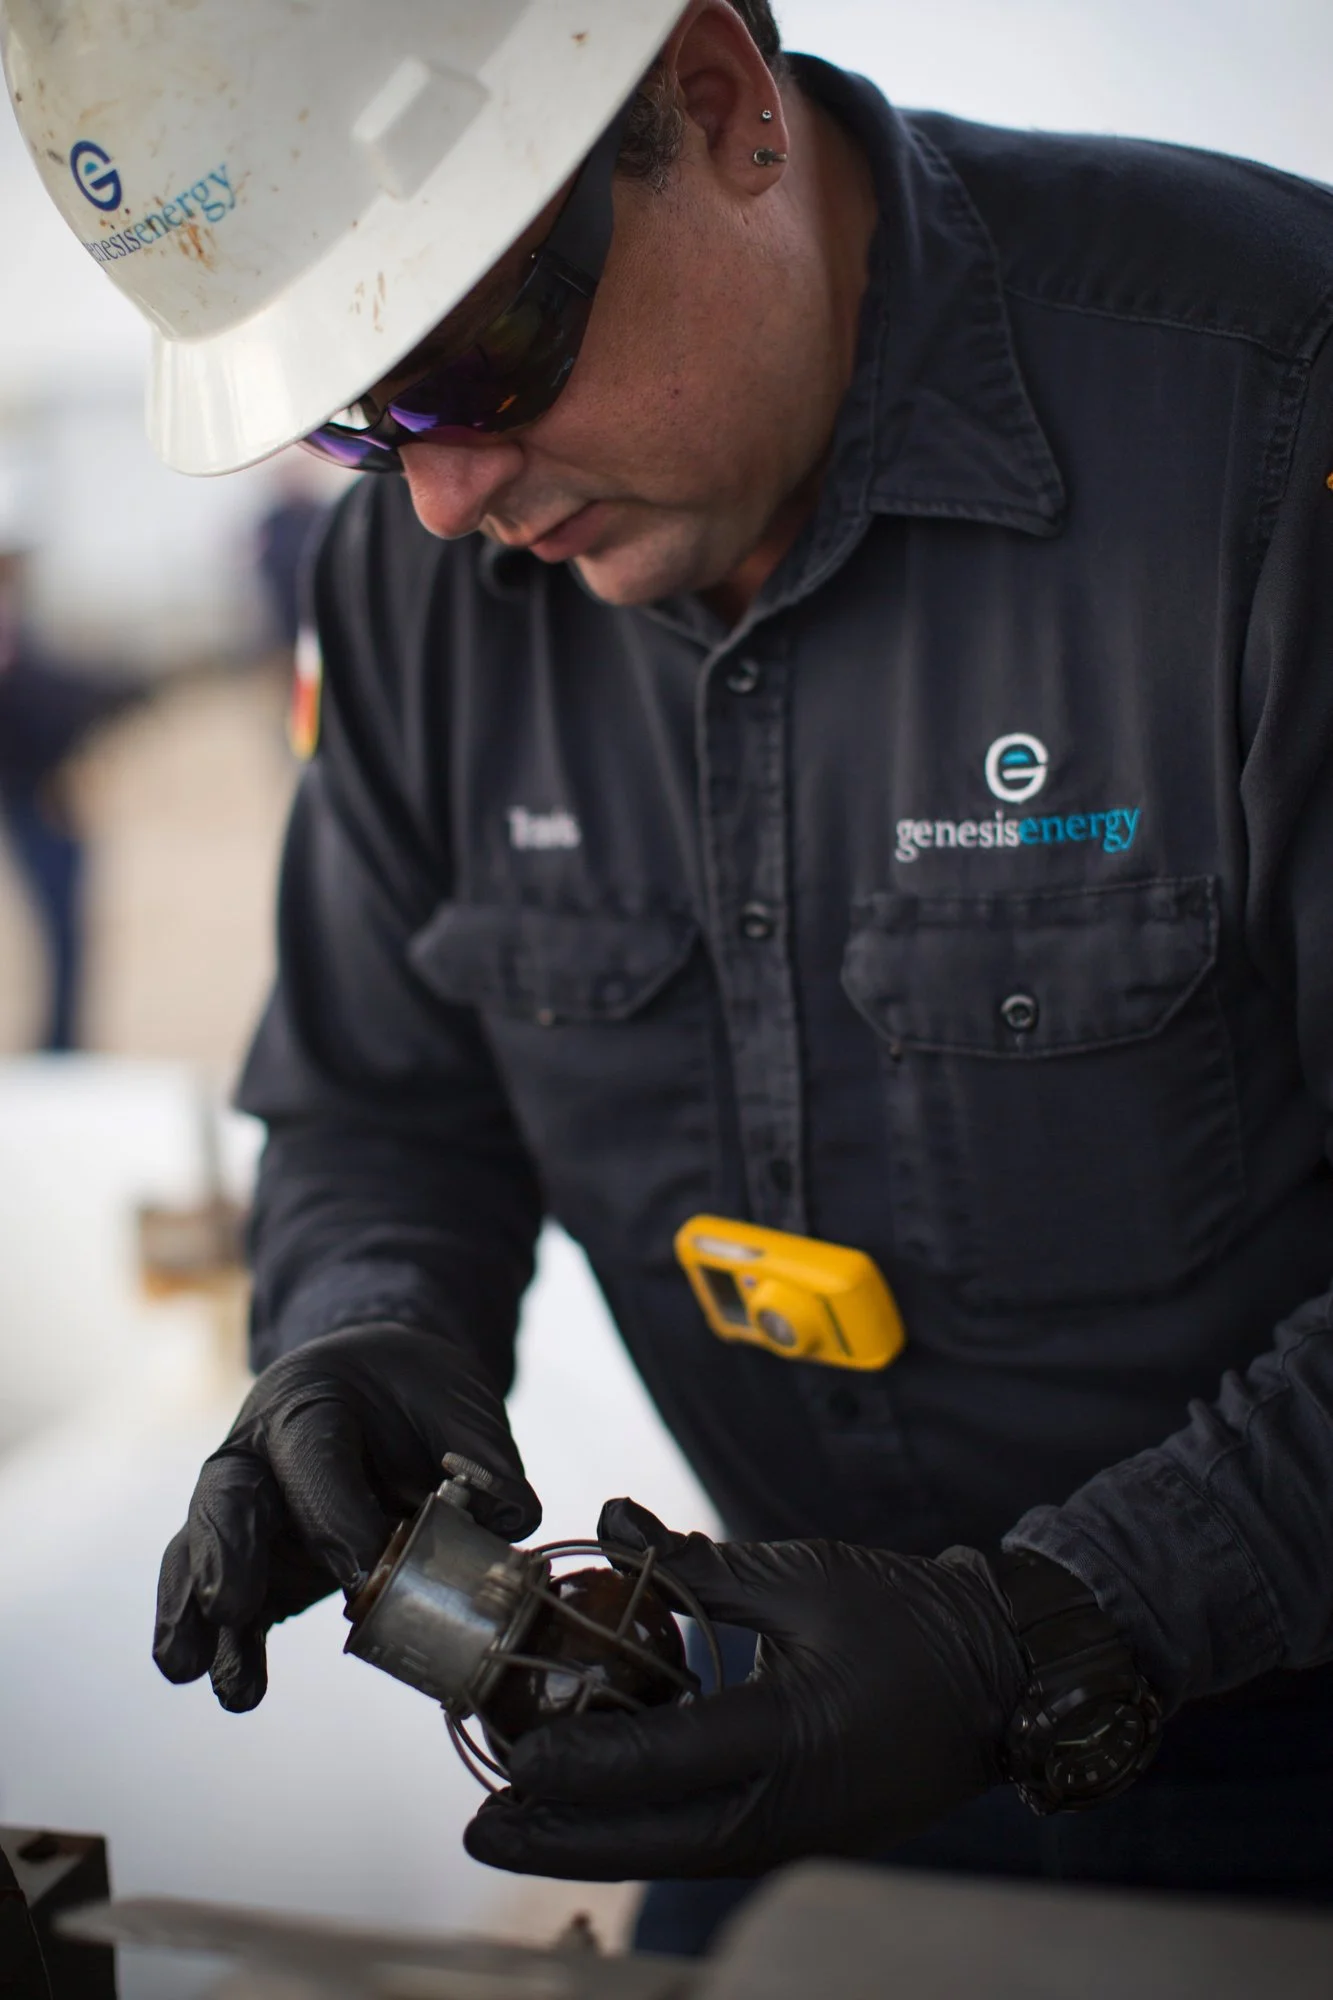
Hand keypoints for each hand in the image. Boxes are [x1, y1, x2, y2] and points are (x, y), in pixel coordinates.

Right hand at [153, 1322, 538, 1711]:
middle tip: (231, 1604)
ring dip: (200, 1613)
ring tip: (196, 1669)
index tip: (366, 1574)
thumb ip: (485, 1458)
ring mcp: (248, 1508)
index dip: (336, 1516)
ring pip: (204, 1551)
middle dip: (228, 1551)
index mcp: (310, 1400)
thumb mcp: (458, 1404)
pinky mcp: (253, 1560)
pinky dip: (220, 1640)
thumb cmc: (420, 1397)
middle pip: (230, 1497)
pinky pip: (220, 1596)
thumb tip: (510, 1520)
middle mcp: (260, 1451)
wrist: (386, 1390)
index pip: (312, 1458)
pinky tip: (224, 1682)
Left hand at [465, 1499, 1026, 1879]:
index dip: (577, 1763)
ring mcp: (797, 1834)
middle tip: (481, 1831)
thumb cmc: (912, 1618)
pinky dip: (646, 1827)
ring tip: (520, 1820)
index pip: (660, 1761)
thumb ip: (700, 1563)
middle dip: (559, 1841)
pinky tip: (601, 1799)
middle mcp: (787, 1808)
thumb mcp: (807, 1576)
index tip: (510, 1754)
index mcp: (791, 1739)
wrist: (1006, 1678)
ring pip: (672, 1852)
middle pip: (650, 1842)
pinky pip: (706, 1840)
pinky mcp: (801, 1832)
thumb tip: (613, 1519)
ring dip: (595, 1840)